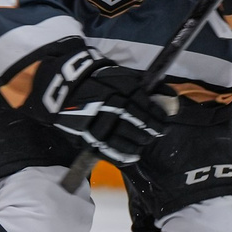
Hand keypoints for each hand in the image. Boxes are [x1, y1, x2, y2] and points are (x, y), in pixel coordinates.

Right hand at [21, 43, 177, 168]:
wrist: (61, 86)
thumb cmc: (95, 79)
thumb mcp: (119, 75)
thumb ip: (143, 87)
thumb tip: (170, 96)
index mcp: (118, 90)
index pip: (145, 108)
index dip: (157, 117)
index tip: (164, 122)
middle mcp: (109, 107)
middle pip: (138, 124)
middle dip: (151, 131)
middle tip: (157, 133)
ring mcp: (97, 123)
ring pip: (125, 139)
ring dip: (139, 143)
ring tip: (144, 142)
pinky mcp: (86, 137)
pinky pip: (108, 151)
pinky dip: (123, 155)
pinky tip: (133, 155)